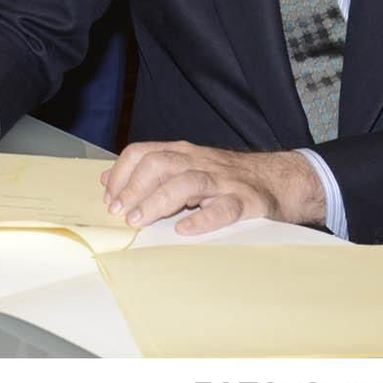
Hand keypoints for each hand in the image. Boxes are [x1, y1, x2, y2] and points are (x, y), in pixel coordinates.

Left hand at [100, 140, 325, 235]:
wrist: (276, 180)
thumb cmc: (222, 177)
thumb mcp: (183, 167)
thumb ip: (146, 171)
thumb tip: (107, 180)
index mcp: (181, 152)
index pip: (143, 152)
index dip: (122, 174)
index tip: (110, 199)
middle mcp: (199, 161)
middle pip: (160, 164)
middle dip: (135, 187)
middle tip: (121, 213)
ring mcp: (223, 181)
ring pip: (187, 182)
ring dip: (158, 201)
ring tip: (140, 221)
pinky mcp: (245, 201)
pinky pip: (224, 208)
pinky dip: (203, 218)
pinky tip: (184, 229)